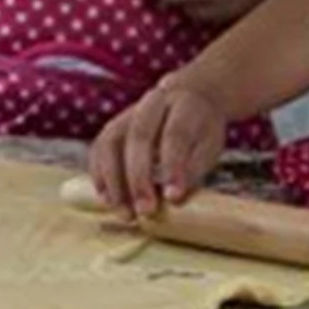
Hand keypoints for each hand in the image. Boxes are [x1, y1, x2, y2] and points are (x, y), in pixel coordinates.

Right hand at [88, 75, 227, 216]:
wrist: (191, 96)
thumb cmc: (201, 129)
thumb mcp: (209, 145)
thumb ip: (193, 169)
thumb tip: (172, 198)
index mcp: (184, 103)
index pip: (175, 133)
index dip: (173, 166)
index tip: (173, 197)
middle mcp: (153, 102)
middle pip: (140, 135)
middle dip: (139, 177)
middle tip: (145, 211)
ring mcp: (129, 112)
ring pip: (111, 141)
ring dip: (114, 180)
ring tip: (125, 212)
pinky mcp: (114, 125)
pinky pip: (99, 148)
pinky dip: (100, 175)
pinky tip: (108, 200)